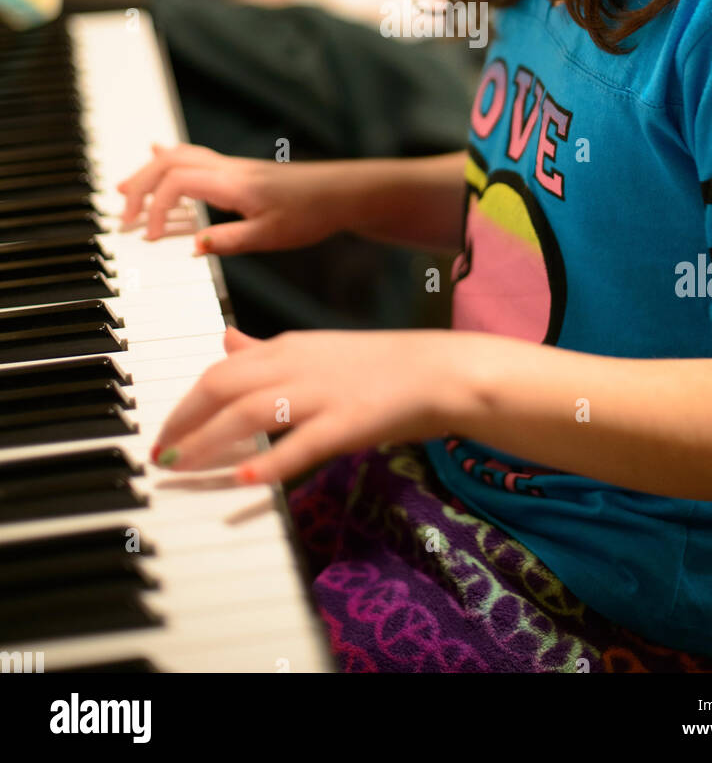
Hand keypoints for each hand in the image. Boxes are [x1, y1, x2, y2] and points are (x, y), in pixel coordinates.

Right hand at [116, 143, 342, 253]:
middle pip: (168, 162)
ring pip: (178, 156)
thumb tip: (192, 247)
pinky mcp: (237, 171)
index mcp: (232, 183)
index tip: (152, 237)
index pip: (176, 183)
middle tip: (124, 216)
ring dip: (148, 172)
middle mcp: (228, 168)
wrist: (340, 192)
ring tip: (123, 190)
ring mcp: (231, 166)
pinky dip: (168, 157)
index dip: (156, 208)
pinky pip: (193, 156)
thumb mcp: (269, 237)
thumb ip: (228, 240)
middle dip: (139, 186)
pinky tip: (156, 151)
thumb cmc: (310, 213)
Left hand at [150, 325, 485, 483]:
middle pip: (222, 386)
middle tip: (160, 457)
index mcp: (287, 348)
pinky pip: (302, 443)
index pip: (219, 371)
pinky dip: (271, 461)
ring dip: (208, 443)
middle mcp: (296, 366)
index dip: (185, 403)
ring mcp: (321, 394)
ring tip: (180, 469)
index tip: (164, 432)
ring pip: (250, 412)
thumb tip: (226, 342)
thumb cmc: (379, 366)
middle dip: (183, 421)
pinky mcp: (348, 422)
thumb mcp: (315, 350)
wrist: (439, 371)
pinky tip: (244, 481)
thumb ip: (267, 351)